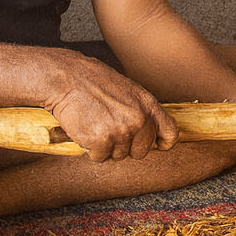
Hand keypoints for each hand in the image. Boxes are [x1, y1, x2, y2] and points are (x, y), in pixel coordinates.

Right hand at [43, 52, 178, 161]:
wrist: (65, 78)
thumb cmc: (91, 81)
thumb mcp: (126, 90)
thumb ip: (139, 110)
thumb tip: (146, 130)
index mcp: (147, 104)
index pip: (170, 133)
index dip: (162, 143)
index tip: (155, 146)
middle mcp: (139, 119)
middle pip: (142, 151)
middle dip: (126, 146)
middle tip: (109, 129)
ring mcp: (121, 131)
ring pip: (119, 156)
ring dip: (106, 146)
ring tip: (94, 123)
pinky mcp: (102, 141)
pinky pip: (99, 157)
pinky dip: (90, 148)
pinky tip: (85, 129)